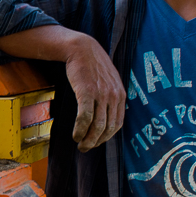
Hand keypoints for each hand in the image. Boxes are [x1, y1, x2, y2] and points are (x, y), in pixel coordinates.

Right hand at [0, 25, 123, 151]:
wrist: (81, 48)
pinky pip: (85, 117)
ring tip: (80, 144)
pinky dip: (80, 130)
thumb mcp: (109, 80)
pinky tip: (75, 134)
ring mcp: (101, 94)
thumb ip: (111, 96)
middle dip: (97, 142)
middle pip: (108, 128)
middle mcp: (113, 96)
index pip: (117, 124)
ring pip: (97, 126)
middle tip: (86, 148)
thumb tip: (107, 115)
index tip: (97, 142)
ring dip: (88, 139)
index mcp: (120, 94)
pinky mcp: (87, 92)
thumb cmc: (93, 65)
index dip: (107, 137)